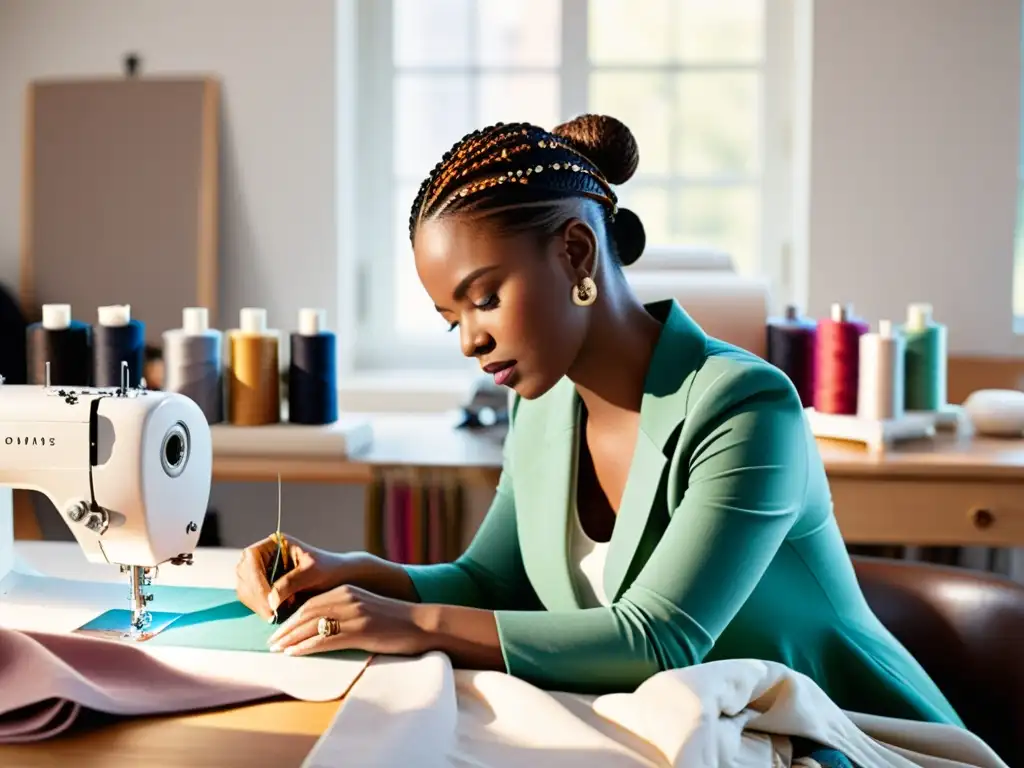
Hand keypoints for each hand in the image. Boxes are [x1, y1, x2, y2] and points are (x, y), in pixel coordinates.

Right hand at [235, 534, 348, 620]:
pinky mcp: (261, 587)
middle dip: (256, 596)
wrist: (337, 579)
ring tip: (276, 615)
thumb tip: (271, 599)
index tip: (269, 600)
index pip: (252, 557)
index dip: (256, 579)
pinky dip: (260, 608)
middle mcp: (263, 555)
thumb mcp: (313, 572)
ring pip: (245, 588)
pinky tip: (275, 613)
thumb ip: (291, 582)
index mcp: (274, 543)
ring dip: (257, 604)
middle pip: (244, 574)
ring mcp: (260, 571)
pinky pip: (251, 599)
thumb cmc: (328, 569)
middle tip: (271, 615)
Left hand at [266, 584, 428, 656]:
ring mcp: (354, 614)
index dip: (291, 617)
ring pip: (312, 625)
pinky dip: (306, 647)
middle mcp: (348, 598)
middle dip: (286, 628)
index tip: (278, 630)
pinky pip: (325, 639)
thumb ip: (344, 610)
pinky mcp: (360, 631)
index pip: (310, 602)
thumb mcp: (366, 607)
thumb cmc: (394, 620)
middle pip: (307, 613)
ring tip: (277, 650)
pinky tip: (294, 654)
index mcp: (347, 590)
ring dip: (291, 638)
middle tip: (271, 642)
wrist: (420, 624)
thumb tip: (320, 625)